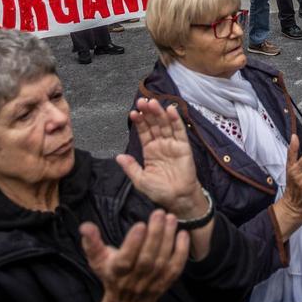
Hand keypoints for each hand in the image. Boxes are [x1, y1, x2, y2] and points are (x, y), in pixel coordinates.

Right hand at [83, 211, 188, 301]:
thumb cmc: (112, 275)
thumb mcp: (98, 260)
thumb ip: (91, 242)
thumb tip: (85, 226)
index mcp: (116, 273)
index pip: (126, 260)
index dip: (133, 244)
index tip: (140, 225)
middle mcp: (135, 280)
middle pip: (147, 259)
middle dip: (155, 235)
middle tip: (159, 213)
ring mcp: (152, 283)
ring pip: (162, 262)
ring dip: (168, 239)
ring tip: (171, 218)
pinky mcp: (165, 283)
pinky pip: (176, 268)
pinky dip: (181, 252)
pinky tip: (183, 234)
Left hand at [116, 99, 204, 218]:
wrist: (177, 198)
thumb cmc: (159, 190)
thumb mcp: (140, 180)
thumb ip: (130, 167)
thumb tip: (118, 156)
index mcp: (150, 150)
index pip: (143, 132)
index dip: (139, 122)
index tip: (133, 113)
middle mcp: (160, 144)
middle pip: (154, 124)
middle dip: (148, 113)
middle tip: (142, 102)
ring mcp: (172, 144)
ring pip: (165, 124)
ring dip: (159, 113)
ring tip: (153, 103)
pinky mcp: (184, 146)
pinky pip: (179, 131)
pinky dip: (175, 120)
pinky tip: (170, 110)